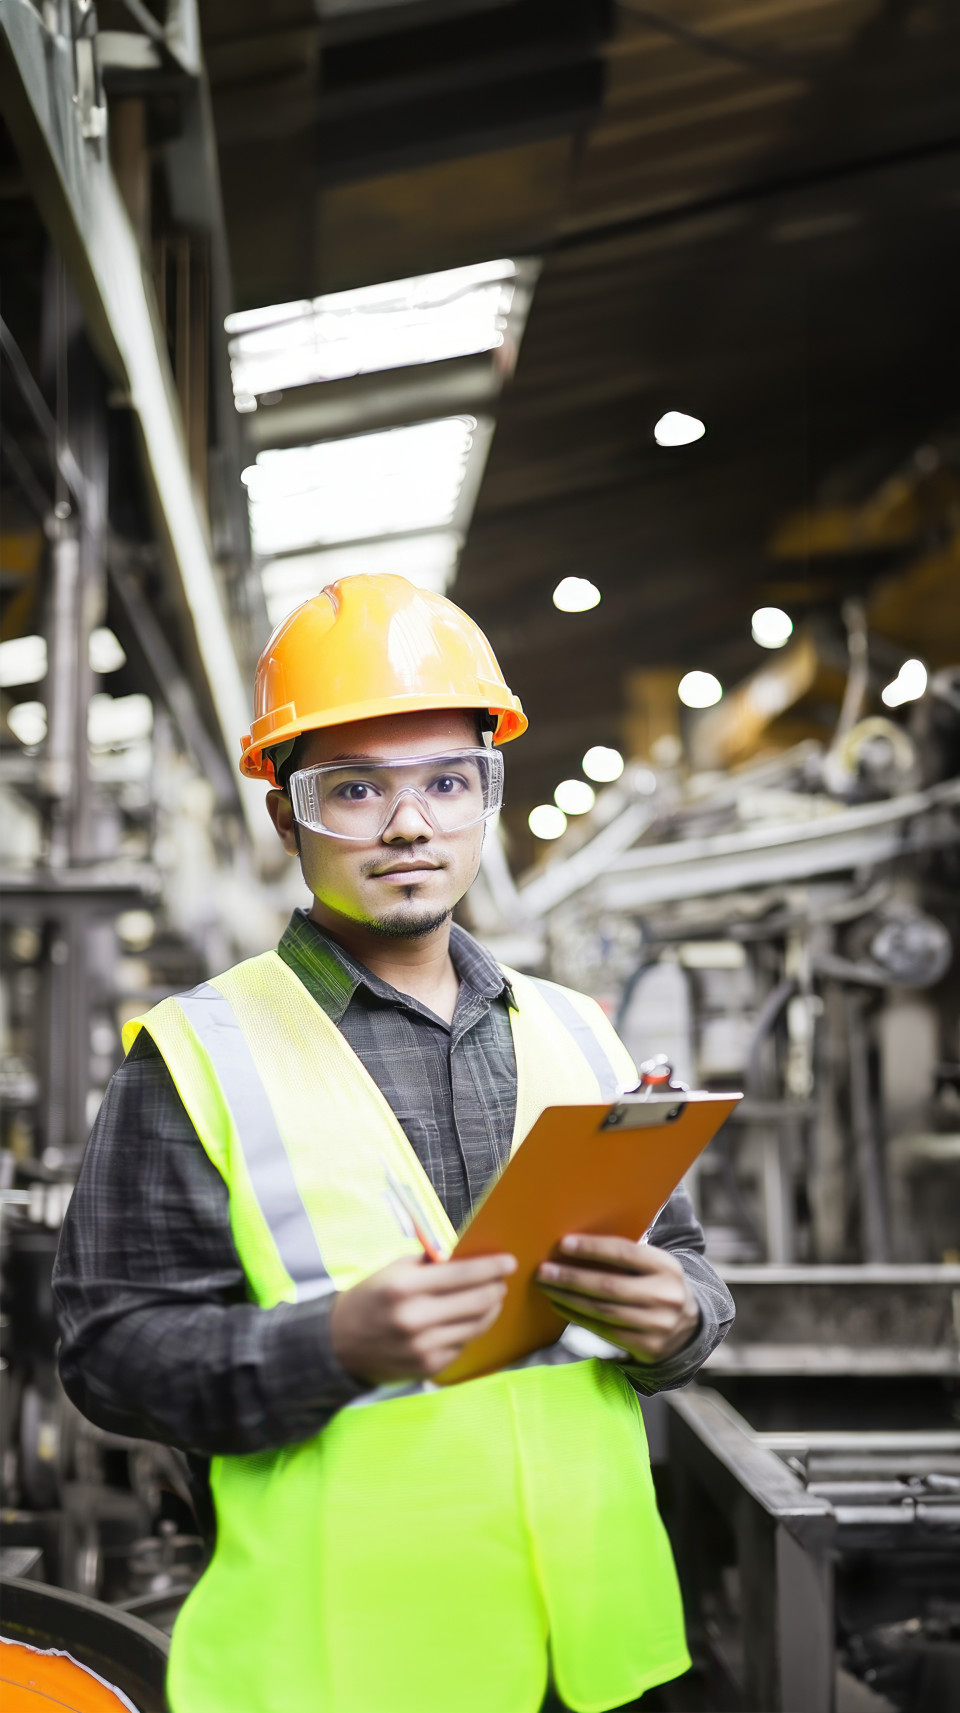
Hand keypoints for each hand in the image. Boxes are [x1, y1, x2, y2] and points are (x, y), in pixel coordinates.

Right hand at [330, 1252, 515, 1383]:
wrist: (338, 1344)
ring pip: (476, 1325)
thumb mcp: (393, 1271)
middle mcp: (415, 1319)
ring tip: (492, 1297)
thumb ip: (430, 1264)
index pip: (462, 1274)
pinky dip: (470, 1329)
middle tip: (501, 1280)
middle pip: (477, 1301)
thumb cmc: (370, 1299)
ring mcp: (423, 1347)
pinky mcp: (428, 1367)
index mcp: (404, 1287)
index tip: (509, 1262)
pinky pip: (463, 1345)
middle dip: (496, 1287)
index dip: (491, 1267)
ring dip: (490, 1308)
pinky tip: (468, 1319)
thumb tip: (469, 1257)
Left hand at [537, 1235, 699, 1363]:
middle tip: (544, 1271)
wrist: (688, 1327)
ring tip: (547, 1287)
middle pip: (609, 1286)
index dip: (592, 1248)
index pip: (624, 1253)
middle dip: (571, 1277)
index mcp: (666, 1267)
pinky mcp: (648, 1347)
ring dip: (569, 1298)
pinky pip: (604, 1331)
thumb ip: (625, 1257)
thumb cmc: (657, 1285)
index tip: (563, 1243)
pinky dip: (578, 1317)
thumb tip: (575, 1245)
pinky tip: (561, 1306)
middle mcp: (665, 1296)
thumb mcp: (653, 1265)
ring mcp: (657, 1324)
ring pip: (603, 1311)